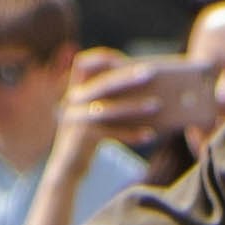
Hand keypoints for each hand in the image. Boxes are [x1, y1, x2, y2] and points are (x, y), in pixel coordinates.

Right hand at [56, 50, 180, 158]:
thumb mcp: (97, 115)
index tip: (122, 56)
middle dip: (127, 76)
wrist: (67, 168)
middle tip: (151, 72)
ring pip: (109, 109)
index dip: (102, 57)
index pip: (83, 63)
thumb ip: (111, 97)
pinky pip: (112, 133)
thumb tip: (147, 86)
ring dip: (134, 106)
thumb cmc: (89, 138)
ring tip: (156, 104)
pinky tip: (150, 134)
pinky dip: (131, 134)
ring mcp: (76, 119)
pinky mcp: (83, 137)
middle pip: (103, 84)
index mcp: (76, 90)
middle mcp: (73, 101)